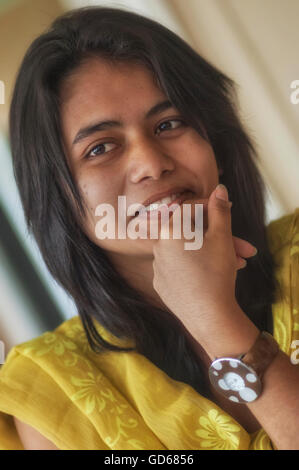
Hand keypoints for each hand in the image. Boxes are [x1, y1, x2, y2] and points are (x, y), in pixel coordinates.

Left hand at [152, 184, 256, 334]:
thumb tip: (219, 189)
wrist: (209, 317)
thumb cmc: (216, 273)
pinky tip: (215, 274)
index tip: (228, 210)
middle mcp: (158, 245)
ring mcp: (158, 266)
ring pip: (188, 252)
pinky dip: (196, 266)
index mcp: (170, 230)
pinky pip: (179, 267)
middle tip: (242, 247)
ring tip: (237, 263)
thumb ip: (220, 210)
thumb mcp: (222, 238)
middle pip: (192, 234)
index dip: (213, 207)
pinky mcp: (161, 284)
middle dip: (219, 238)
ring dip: (212, 253)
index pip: (191, 209)